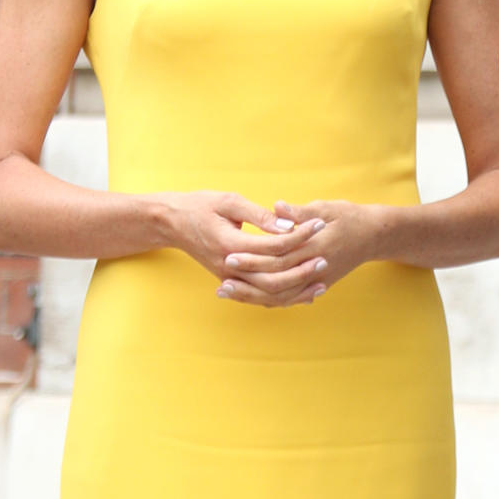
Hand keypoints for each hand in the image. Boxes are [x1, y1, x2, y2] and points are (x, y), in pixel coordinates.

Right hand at [155, 190, 318, 292]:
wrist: (172, 222)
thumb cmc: (201, 206)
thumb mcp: (229, 201)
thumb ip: (259, 215)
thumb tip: (287, 225)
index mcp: (231, 245)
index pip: (274, 246)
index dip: (299, 236)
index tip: (319, 224)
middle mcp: (230, 268)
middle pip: (273, 278)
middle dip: (302, 268)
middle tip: (326, 257)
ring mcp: (230, 278)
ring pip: (267, 294)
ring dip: (295, 290)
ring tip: (321, 281)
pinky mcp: (231, 280)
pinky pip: (259, 296)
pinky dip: (281, 297)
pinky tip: (301, 294)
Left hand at [216, 198, 377, 307]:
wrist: (374, 236)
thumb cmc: (350, 217)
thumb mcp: (327, 207)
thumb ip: (300, 211)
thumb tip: (276, 207)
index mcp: (316, 246)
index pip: (278, 256)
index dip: (253, 257)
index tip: (230, 253)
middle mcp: (315, 267)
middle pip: (275, 279)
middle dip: (246, 278)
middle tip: (221, 272)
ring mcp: (317, 280)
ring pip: (280, 296)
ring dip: (251, 294)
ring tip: (226, 290)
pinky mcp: (318, 285)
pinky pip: (289, 299)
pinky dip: (268, 300)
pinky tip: (249, 297)